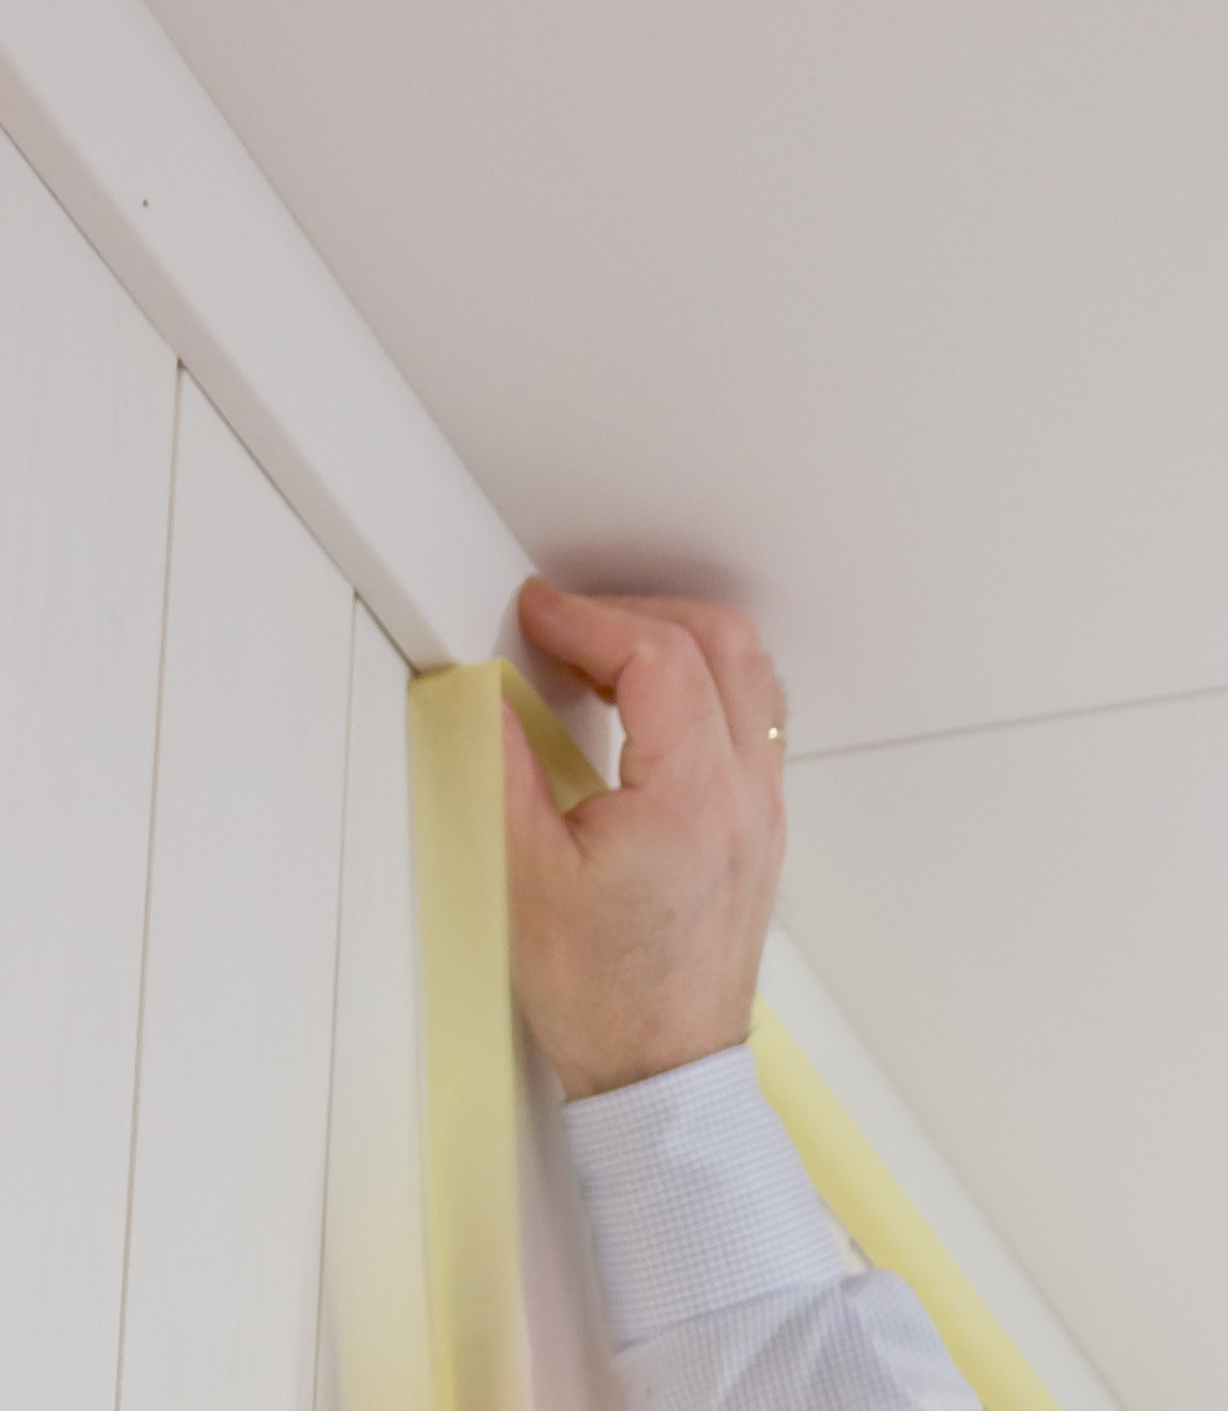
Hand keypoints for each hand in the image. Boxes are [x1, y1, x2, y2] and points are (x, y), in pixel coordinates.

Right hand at [503, 579, 786, 1099]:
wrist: (662, 1070)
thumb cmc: (606, 996)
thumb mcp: (529, 875)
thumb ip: (506, 766)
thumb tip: (490, 695)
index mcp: (691, 797)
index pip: (656, 656)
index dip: (587, 618)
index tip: (538, 612)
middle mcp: (745, 792)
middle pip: (721, 641)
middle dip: (637, 612)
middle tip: (569, 626)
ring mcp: (764, 807)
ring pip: (750, 673)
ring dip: (678, 641)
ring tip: (603, 658)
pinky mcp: (761, 824)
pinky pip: (754, 715)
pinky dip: (704, 682)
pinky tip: (646, 706)